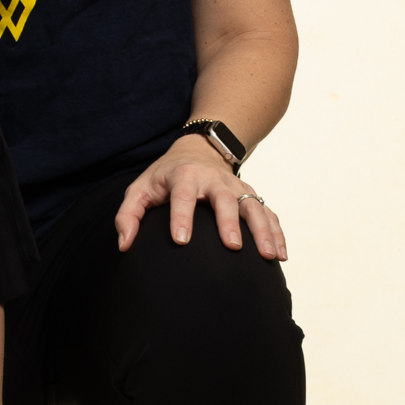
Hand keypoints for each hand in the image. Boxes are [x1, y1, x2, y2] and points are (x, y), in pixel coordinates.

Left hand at [114, 135, 286, 260]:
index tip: (181, 241)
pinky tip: (280, 255)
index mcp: (184, 176)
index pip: (182, 196)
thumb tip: (124, 246)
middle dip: (229, 223)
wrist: (199, 149)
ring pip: (253, 206)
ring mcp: (236, 187)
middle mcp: (214, 179)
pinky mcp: (251, 195)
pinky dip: (276, 232)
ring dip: (262, 230)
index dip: (182, 217)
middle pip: (224, 199)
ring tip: (268, 256)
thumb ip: (128, 216)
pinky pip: (268, 213)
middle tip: (233, 247)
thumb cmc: (165, 177)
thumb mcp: (140, 189)